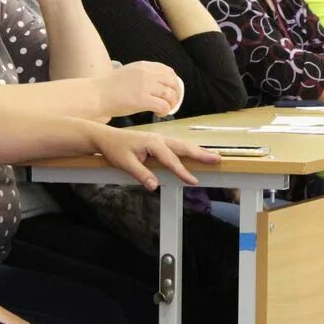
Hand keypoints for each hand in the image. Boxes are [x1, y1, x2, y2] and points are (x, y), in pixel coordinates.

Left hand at [88, 124, 220, 190]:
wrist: (106, 137)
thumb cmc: (115, 149)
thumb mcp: (125, 163)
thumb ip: (141, 174)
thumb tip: (154, 186)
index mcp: (153, 143)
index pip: (171, 160)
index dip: (183, 171)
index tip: (194, 181)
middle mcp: (159, 139)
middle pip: (184, 147)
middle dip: (201, 153)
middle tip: (217, 159)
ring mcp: (160, 138)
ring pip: (183, 145)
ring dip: (198, 150)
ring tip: (212, 155)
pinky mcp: (158, 141)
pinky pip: (177, 145)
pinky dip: (189, 149)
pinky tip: (195, 153)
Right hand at [97, 61, 182, 117]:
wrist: (96, 95)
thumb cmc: (109, 88)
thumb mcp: (128, 73)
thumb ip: (142, 75)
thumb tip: (157, 85)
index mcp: (143, 66)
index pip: (168, 71)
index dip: (173, 82)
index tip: (172, 91)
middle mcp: (147, 73)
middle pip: (172, 82)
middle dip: (176, 93)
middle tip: (173, 103)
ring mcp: (145, 86)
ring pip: (170, 94)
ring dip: (171, 104)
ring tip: (165, 109)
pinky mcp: (143, 100)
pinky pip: (163, 106)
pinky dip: (165, 111)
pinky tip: (159, 114)